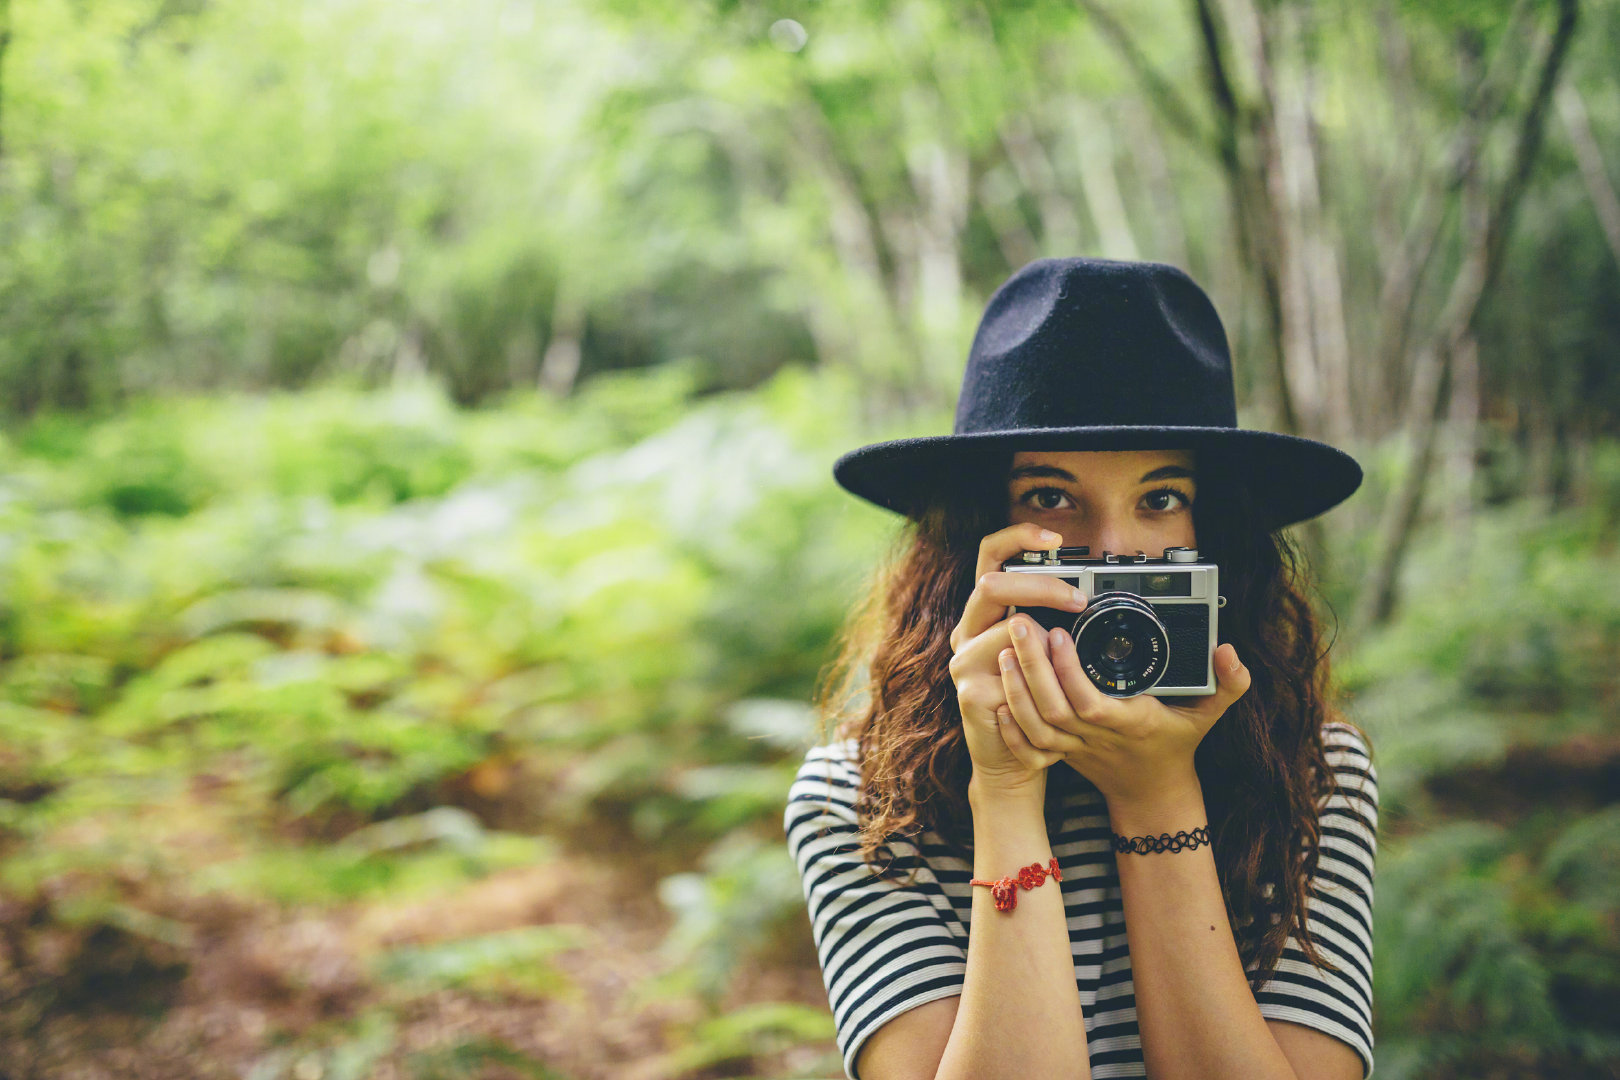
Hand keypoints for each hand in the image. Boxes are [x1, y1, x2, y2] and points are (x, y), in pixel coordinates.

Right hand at [947, 522, 1091, 797]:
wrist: (1013, 763)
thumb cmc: (1036, 706)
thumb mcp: (1047, 655)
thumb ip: (1055, 622)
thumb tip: (1092, 592)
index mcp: (986, 615)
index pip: (990, 557)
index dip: (1017, 538)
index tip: (1054, 536)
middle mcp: (968, 631)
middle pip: (991, 585)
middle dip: (1040, 587)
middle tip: (1077, 600)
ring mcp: (964, 662)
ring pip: (1005, 630)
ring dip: (1044, 638)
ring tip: (1070, 648)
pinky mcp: (970, 693)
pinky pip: (1009, 674)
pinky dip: (1036, 677)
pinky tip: (1054, 688)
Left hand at [996, 614, 1251, 808]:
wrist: (1152, 793)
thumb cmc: (1176, 745)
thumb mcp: (1207, 714)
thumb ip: (1228, 684)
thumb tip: (1229, 652)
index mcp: (1129, 723)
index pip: (1090, 702)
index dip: (1069, 672)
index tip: (1059, 632)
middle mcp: (1097, 737)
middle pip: (1053, 709)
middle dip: (1031, 667)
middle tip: (1020, 624)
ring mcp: (1074, 747)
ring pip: (1034, 726)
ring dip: (1015, 689)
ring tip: (1005, 647)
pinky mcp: (1058, 752)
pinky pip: (1026, 744)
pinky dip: (1008, 721)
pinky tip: (997, 688)